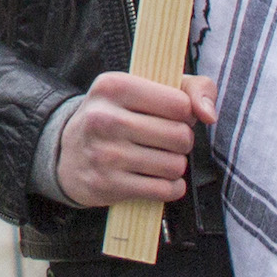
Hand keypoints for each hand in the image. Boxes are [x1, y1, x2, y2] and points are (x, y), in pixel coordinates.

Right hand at [55, 71, 218, 208]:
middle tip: (165, 141)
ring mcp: (104, 153)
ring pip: (174, 165)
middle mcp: (104, 118)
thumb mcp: (142, 89)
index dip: (184, 113)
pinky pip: (164, 190)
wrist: (68, 153)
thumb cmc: (116, 117)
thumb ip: (190, 88)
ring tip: (158, 159)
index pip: (179, 104)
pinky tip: (157, 179)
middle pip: (180, 136)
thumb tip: (209, 114)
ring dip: (174, 165)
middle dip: (181, 141)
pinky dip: (170, 187)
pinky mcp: (107, 184)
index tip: (169, 116)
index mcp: (113, 86)